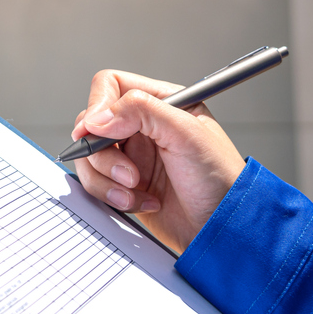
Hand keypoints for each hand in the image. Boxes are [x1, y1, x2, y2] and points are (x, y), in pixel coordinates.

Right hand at [70, 70, 245, 254]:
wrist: (222, 227)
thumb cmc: (220, 179)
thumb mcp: (186, 134)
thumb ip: (141, 112)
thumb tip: (96, 118)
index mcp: (160, 103)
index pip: (110, 86)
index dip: (98, 105)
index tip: (96, 130)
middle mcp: (141, 126)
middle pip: (92, 124)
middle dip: (104, 153)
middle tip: (126, 172)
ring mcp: (130, 156)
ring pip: (90, 157)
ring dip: (108, 179)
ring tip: (136, 189)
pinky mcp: (123, 184)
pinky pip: (96, 183)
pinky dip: (113, 196)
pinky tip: (142, 201)